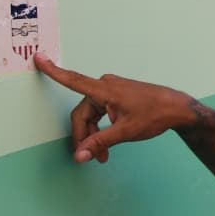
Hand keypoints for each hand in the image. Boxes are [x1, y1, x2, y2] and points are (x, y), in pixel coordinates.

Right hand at [34, 53, 194, 163]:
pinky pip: (100, 113)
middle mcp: (105, 86)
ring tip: (102, 156)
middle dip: (84, 136)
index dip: (53, 71)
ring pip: (91, 115)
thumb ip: (100, 143)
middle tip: (90, 157)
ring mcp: (111, 91)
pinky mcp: (117, 96)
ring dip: (93, 135)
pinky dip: (100, 129)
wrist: (176, 108)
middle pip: (82, 113)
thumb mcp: (125, 131)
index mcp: (105, 90)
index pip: (73, 80)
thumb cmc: (154, 115)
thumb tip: (79, 155)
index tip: (38, 58)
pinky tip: (106, 145)